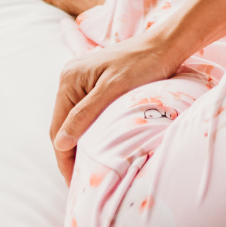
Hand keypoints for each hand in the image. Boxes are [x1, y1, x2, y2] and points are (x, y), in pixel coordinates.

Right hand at [50, 32, 184, 183]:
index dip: (64, 157)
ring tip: (88, 168)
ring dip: (80, 143)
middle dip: (70, 153)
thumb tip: (60, 144)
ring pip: (74, 121)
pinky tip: (97, 145)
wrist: (167, 45)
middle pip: (63, 125)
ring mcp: (83, 81)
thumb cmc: (144, 64)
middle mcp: (71, 78)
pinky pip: (86, 113)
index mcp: (69, 79)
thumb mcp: (113, 90)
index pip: (58, 127)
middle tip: (81, 181)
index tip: (74, 181)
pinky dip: (89, 131)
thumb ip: (85, 114)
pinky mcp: (96, 84)